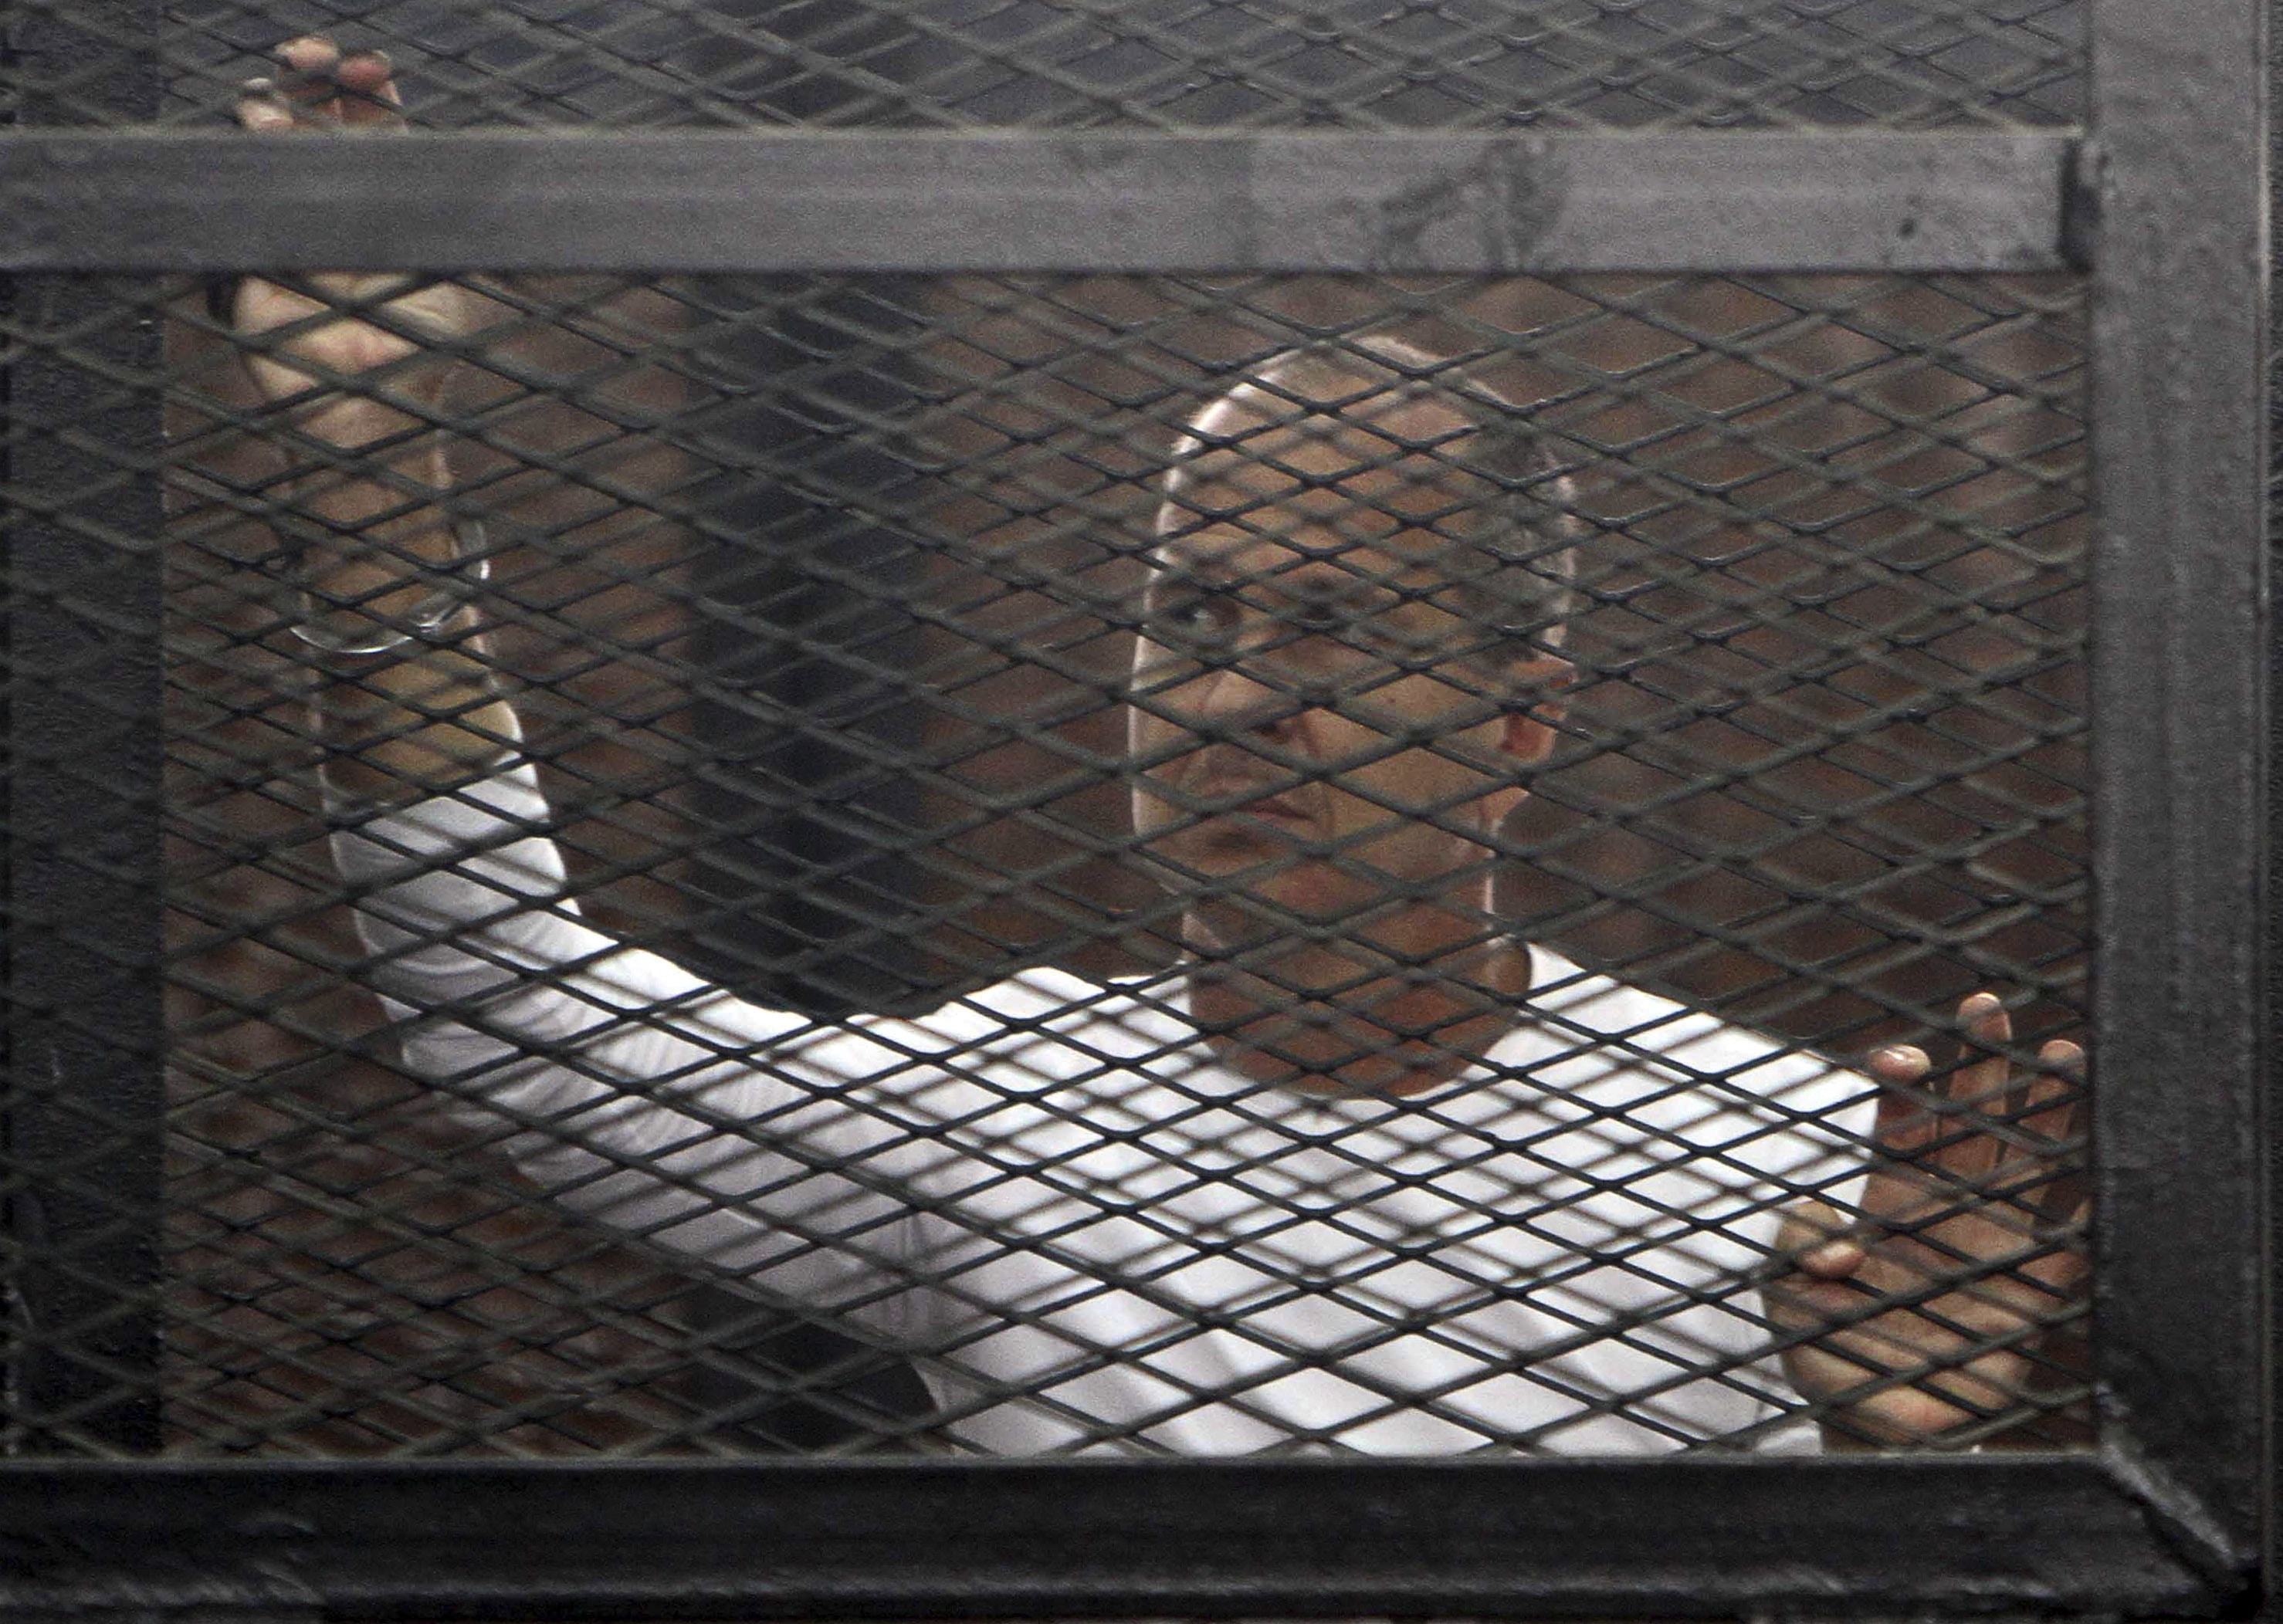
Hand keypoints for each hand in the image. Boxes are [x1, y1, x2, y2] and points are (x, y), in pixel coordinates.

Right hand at [231, 39, 472, 417]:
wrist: (379, 419)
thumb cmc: (417, 350)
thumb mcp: (438, 272)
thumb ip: (422, 215)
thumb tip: (410, 147)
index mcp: (378, 206)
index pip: (364, 130)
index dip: (359, 92)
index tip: (363, 65)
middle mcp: (327, 214)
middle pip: (306, 128)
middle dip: (305, 88)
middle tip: (307, 62)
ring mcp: (283, 239)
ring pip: (262, 161)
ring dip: (267, 124)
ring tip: (270, 108)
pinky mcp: (245, 274)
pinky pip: (239, 223)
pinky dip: (242, 188)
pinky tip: (252, 160)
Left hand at [1769, 992, 2088, 1447]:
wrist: (1872, 1427)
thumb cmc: (1825, 1354)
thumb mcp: (1786, 1297)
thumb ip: (1796, 1252)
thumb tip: (1836, 1245)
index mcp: (1888, 1198)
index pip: (1902, 1124)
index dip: (1906, 1086)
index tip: (1904, 1060)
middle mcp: (1946, 1208)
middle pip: (1970, 1122)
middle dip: (1981, 1066)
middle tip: (1989, 1007)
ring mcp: (1992, 1244)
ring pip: (2023, 1161)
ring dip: (2044, 1111)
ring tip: (2066, 1053)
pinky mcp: (2028, 1291)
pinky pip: (2067, 1241)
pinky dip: (2087, 1205)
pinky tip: (2108, 1160)